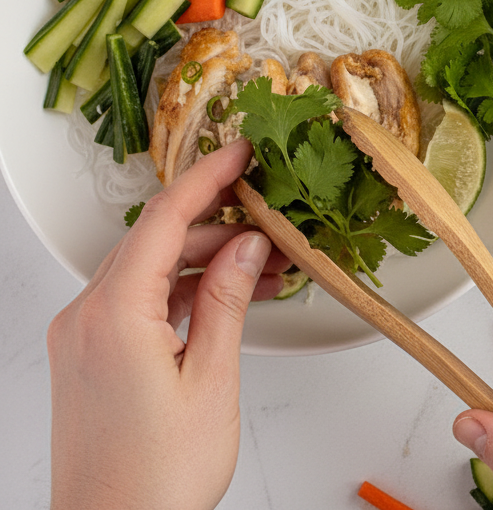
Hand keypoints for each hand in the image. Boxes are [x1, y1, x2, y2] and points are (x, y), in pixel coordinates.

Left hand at [47, 140, 291, 509]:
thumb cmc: (156, 476)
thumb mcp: (211, 379)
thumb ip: (229, 302)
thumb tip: (248, 246)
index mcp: (113, 315)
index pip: (165, 221)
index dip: (207, 178)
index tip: (240, 152)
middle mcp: (86, 318)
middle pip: (157, 242)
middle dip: (218, 225)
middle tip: (274, 222)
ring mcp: (83, 338)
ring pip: (150, 272)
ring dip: (207, 263)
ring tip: (268, 271)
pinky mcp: (89, 357)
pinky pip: (138, 302)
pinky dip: (184, 293)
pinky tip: (229, 299)